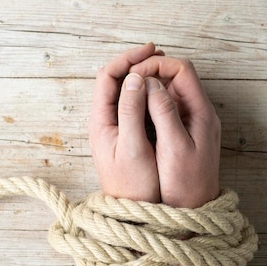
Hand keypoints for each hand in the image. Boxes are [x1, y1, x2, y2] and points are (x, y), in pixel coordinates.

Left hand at [88, 43, 162, 201]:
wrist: (133, 214)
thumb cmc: (134, 186)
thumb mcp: (134, 147)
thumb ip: (131, 111)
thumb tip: (135, 78)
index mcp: (101, 120)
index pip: (108, 76)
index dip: (128, 60)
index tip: (151, 51)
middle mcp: (105, 121)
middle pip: (116, 81)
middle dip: (136, 64)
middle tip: (161, 56)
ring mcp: (117, 128)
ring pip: (126, 92)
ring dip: (143, 77)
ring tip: (165, 69)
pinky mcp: (128, 136)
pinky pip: (135, 106)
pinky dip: (148, 94)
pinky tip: (164, 92)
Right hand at [130, 57, 220, 207]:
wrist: (195, 212)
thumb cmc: (186, 185)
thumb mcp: (174, 148)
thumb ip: (164, 113)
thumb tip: (151, 82)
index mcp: (201, 112)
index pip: (182, 70)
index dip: (157, 65)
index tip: (134, 73)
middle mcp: (199, 113)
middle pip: (176, 76)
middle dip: (151, 72)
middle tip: (127, 80)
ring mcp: (192, 122)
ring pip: (170, 91)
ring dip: (149, 87)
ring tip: (127, 93)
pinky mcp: (184, 133)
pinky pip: (167, 107)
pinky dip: (150, 103)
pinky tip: (135, 110)